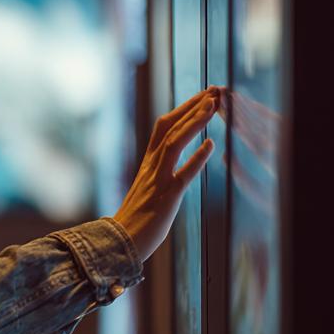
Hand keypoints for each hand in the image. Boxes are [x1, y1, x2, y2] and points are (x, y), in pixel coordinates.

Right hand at [111, 85, 222, 261]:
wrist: (120, 243)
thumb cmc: (135, 221)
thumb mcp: (148, 189)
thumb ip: (159, 173)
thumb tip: (172, 162)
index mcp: (148, 164)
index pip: (164, 126)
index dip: (183, 108)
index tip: (202, 95)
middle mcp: (151, 166)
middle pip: (169, 127)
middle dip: (191, 106)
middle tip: (213, 90)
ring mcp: (157, 180)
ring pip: (174, 143)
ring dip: (194, 122)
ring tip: (213, 105)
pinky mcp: (166, 197)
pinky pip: (182, 174)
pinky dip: (197, 157)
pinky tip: (211, 144)